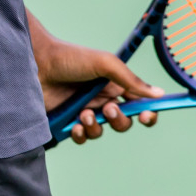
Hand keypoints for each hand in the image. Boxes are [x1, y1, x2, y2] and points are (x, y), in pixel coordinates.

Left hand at [36, 35, 162, 145]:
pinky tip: (75, 125)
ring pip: (102, 132)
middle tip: (107, 109)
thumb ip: (131, 80)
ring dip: (97, 127)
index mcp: (115, 85)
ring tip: (84, 113)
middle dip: (119, 120)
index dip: (147, 113)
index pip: (139, 104)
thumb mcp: (105, 64)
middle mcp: (102, 99)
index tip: (147, 116)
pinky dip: (81, 135)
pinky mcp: (68, 122)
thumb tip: (159, 94)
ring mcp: (85, 111)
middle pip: (124, 122)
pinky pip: (83, 138)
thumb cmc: (70, 58)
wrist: (36, 63)